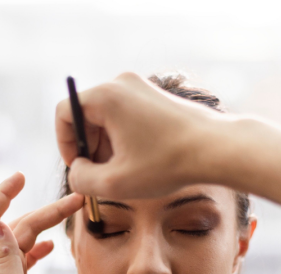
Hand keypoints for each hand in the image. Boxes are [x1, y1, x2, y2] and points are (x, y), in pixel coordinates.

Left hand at [0, 172, 83, 273]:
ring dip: (45, 223)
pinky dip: (40, 246)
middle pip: (18, 224)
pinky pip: (27, 259)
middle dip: (44, 208)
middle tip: (76, 199)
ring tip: (70, 214)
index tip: (21, 176)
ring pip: (25, 239)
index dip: (2, 192)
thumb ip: (5, 259)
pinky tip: (52, 247)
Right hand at [55, 72, 236, 198]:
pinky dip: (124, 138)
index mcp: (106, 96)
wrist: (216, 149)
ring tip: (123, 171)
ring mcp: (140, 87)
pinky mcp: (155, 96)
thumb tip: (76, 169)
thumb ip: (81, 179)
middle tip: (101, 174)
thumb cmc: (167, 164)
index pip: (65, 112)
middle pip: (86, 114)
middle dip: (88, 146)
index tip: (79, 167)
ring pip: (106, 117)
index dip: (64, 143)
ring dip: (106, 145)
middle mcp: (121, 83)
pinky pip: (125, 115)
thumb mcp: (115, 183)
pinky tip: (141, 162)